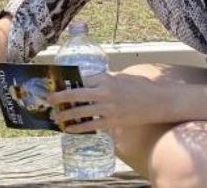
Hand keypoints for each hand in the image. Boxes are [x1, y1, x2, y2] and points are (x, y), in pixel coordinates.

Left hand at [48, 71, 168, 133]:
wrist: (156, 101)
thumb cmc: (140, 86)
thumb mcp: (121, 77)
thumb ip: (106, 79)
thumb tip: (92, 80)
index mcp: (106, 78)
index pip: (82, 78)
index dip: (69, 82)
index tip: (58, 84)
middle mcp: (104, 92)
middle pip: (76, 94)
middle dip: (60, 97)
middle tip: (49, 99)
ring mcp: (108, 108)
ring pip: (81, 112)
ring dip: (66, 115)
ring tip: (56, 117)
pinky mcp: (112, 121)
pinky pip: (91, 126)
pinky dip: (79, 128)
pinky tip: (70, 129)